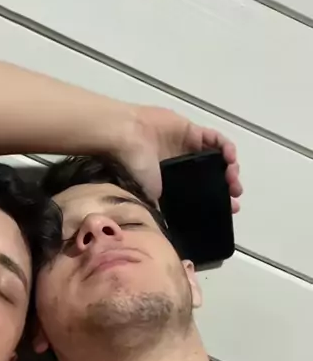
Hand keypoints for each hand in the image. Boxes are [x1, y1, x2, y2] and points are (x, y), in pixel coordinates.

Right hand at [117, 106, 242, 212]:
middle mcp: (185, 164)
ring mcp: (189, 147)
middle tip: (234, 194)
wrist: (127, 136)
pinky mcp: (192, 131)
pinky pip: (215, 139)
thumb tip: (172, 229)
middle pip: (215, 175)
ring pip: (219, 158)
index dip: (219, 200)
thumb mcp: (151, 194)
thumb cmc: (135, 166)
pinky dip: (226, 147)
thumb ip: (165, 208)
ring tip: (232, 176)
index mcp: (176, 181)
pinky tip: (229, 156)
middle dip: (228, 185)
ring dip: (230, 167)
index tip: (230, 208)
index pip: (203, 192)